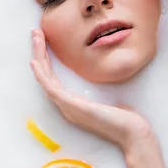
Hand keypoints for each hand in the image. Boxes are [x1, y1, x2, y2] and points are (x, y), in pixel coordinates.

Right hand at [30, 29, 152, 153]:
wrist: (131, 134)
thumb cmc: (125, 119)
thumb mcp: (110, 97)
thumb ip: (102, 90)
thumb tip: (105, 75)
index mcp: (73, 104)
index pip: (53, 79)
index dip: (47, 60)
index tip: (45, 41)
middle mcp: (66, 106)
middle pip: (46, 77)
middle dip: (39, 54)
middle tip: (35, 33)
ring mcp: (67, 107)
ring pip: (45, 79)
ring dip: (38, 57)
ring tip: (36, 38)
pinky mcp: (71, 106)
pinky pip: (50, 88)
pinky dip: (41, 75)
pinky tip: (36, 62)